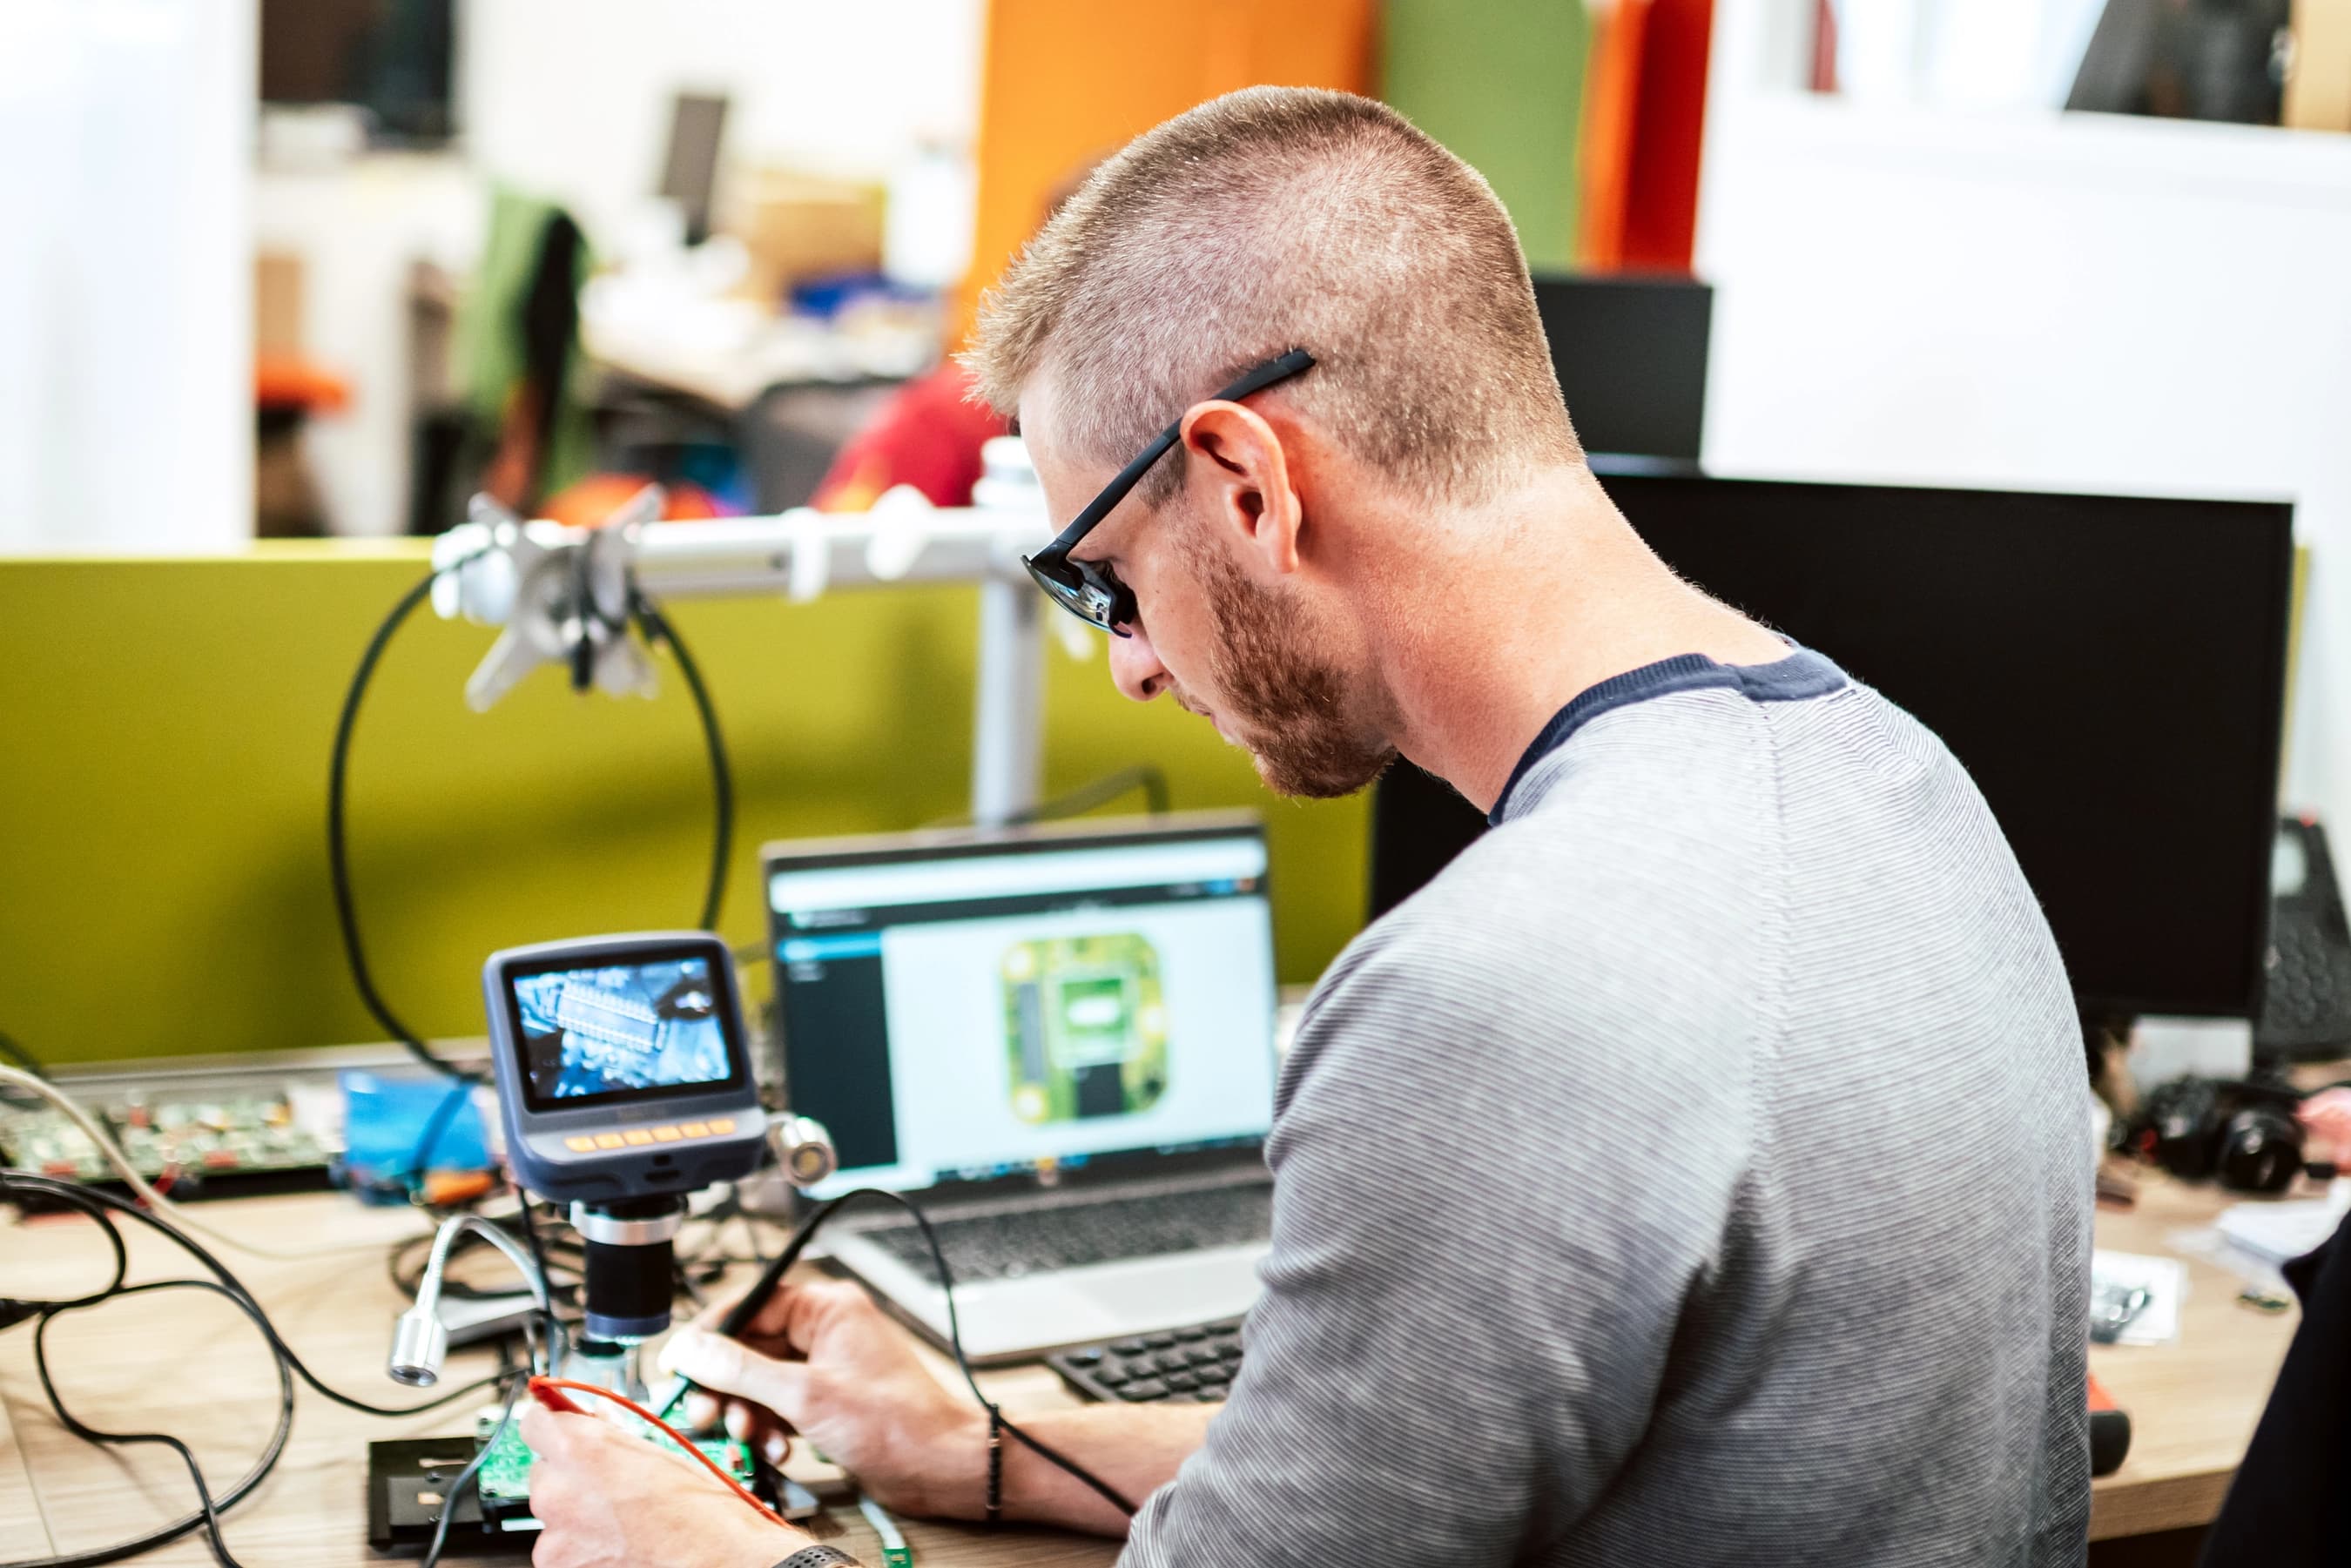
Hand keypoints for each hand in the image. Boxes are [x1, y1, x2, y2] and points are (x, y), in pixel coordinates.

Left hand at [516, 1401, 815, 1567]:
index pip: (535, 1422)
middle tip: (609, 1483)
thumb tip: (594, 1420)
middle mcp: (558, 1491)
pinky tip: (616, 1545)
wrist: (720, 1563)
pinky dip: (580, 1546)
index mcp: (582, 1449)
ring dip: (576, 1513)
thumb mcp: (662, 1453)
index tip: (563, 1425)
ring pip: (553, 1512)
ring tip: (620, 1520)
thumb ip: (614, 1435)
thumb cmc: (703, 1512)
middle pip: (545, 1469)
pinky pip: (560, 1548)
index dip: (554, 1423)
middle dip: (572, 1473)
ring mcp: (555, 1538)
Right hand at [660, 1279, 986, 1518]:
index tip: (679, 1365)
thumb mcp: (804, 1395)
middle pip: (748, 1348)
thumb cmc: (894, 1421)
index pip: (749, 1305)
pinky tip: (777, 1449)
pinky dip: (770, 1428)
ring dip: (746, 1413)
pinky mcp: (827, 1400)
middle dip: (724, 1386)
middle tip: (702, 1413)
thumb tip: (692, 1350)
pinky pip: (779, 1407)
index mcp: (825, 1308)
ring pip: (760, 1383)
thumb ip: (741, 1370)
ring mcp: (825, 1367)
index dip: (710, 1337)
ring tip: (745, 1436)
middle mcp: (824, 1331)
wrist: (938, 1465)